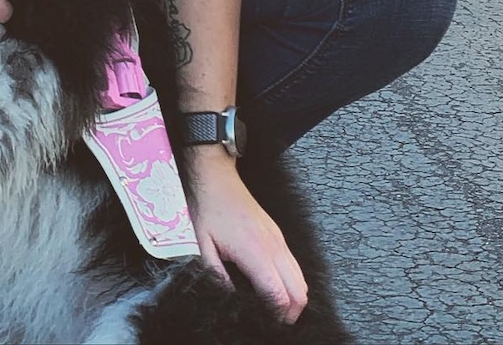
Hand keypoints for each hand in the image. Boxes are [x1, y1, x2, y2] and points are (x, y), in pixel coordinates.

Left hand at [184, 150, 307, 323]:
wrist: (215, 177)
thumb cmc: (207, 208)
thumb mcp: (201, 245)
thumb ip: (216, 275)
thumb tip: (230, 298)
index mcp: (254, 250)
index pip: (278, 294)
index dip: (276, 315)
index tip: (269, 324)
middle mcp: (272, 245)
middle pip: (299, 290)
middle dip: (291, 312)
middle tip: (275, 321)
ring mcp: (277, 238)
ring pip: (301, 277)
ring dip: (294, 297)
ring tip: (276, 309)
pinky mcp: (277, 233)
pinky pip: (294, 263)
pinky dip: (292, 281)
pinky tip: (277, 285)